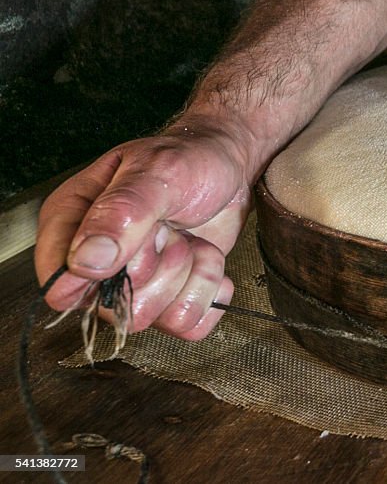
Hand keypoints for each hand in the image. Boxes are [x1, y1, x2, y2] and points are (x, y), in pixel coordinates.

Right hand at [34, 119, 252, 339]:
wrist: (230, 165)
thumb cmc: (188, 159)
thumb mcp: (156, 174)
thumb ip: (120, 215)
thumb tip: (85, 264)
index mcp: (72, 223)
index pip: (59, 285)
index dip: (105, 275)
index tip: (145, 238)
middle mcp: (96, 262)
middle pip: (115, 308)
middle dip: (161, 269)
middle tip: (174, 231)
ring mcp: (135, 284)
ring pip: (153, 320)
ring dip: (189, 278)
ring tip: (192, 240)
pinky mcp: (169, 297)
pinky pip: (187, 325)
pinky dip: (209, 294)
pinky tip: (209, 261)